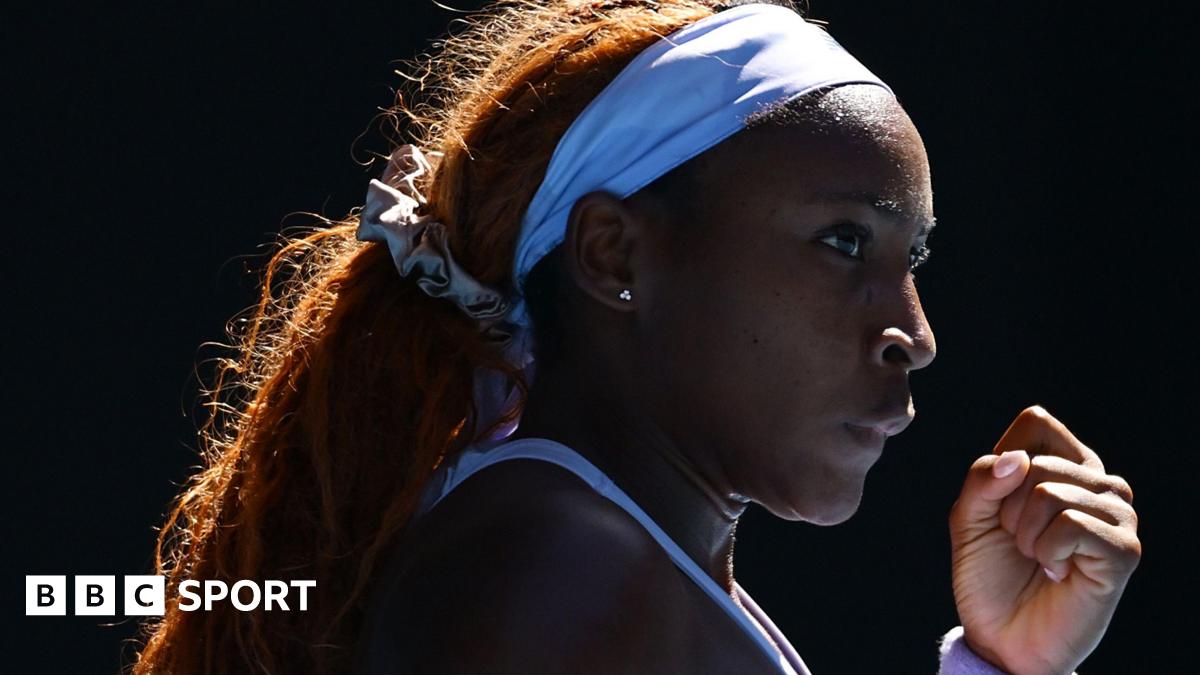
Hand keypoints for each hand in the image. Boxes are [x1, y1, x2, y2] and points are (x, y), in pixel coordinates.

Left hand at [948, 406, 1140, 674]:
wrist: (1002, 636)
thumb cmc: (989, 573)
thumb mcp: (968, 518)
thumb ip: (982, 479)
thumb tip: (1019, 460)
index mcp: (1065, 465)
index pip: (1035, 422)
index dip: (1002, 462)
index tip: (1000, 505)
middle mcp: (1099, 482)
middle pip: (1035, 460)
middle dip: (1006, 508)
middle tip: (1018, 543)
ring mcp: (1117, 515)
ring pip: (1050, 492)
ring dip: (1024, 533)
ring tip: (1037, 558)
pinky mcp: (1124, 550)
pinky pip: (1071, 524)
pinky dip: (1046, 550)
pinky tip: (1057, 572)